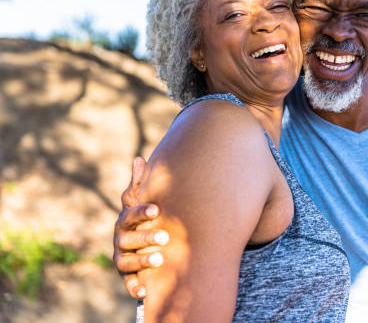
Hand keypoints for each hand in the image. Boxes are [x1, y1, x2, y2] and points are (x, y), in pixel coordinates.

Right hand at [113, 157, 168, 297]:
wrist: (142, 243)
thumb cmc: (144, 218)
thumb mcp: (141, 202)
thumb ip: (140, 184)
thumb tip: (138, 158)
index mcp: (125, 219)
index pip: (131, 214)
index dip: (142, 211)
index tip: (156, 209)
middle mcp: (120, 239)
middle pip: (128, 239)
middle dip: (145, 238)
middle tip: (164, 237)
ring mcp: (122, 257)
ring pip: (126, 261)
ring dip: (141, 261)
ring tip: (159, 259)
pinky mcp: (127, 275)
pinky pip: (128, 283)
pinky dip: (134, 287)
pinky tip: (144, 291)